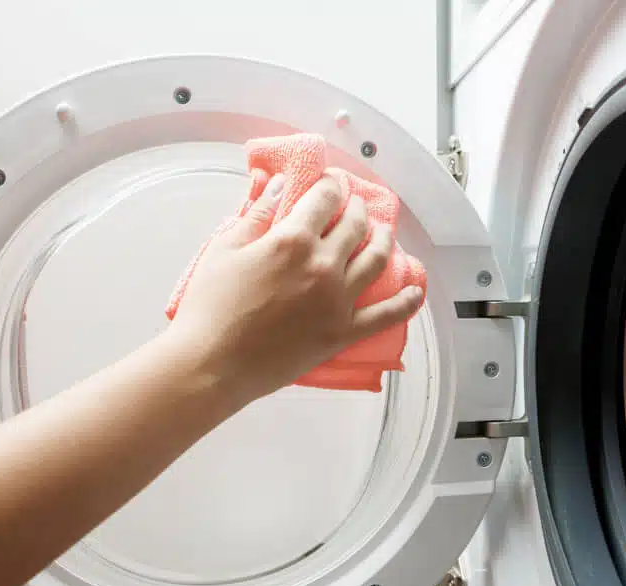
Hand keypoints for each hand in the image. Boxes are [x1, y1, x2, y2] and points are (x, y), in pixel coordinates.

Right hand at [166, 173, 423, 401]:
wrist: (212, 364)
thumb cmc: (209, 306)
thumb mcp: (225, 248)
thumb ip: (256, 213)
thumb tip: (277, 183)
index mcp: (293, 240)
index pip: (325, 198)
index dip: (333, 184)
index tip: (333, 181)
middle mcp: (324, 265)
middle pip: (355, 226)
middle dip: (357, 208)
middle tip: (354, 205)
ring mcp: (338, 300)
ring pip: (377, 260)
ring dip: (384, 240)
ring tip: (382, 233)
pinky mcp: (343, 332)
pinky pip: (387, 315)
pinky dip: (406, 301)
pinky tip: (416, 290)